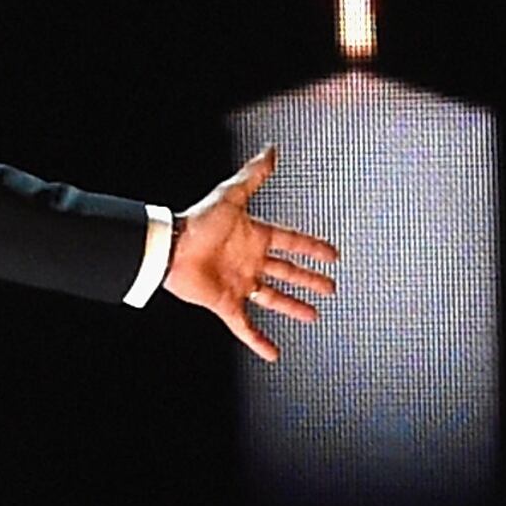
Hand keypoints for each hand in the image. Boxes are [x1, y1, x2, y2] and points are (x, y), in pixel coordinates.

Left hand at [162, 148, 338, 359]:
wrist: (171, 248)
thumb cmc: (199, 221)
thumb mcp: (231, 195)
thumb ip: (253, 175)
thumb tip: (271, 150)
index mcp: (255, 236)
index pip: (292, 242)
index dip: (313, 248)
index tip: (333, 255)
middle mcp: (251, 261)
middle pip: (288, 272)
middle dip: (309, 280)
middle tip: (331, 288)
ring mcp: (240, 283)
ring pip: (273, 299)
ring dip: (293, 308)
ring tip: (313, 317)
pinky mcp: (226, 303)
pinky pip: (245, 326)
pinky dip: (259, 341)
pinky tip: (274, 354)